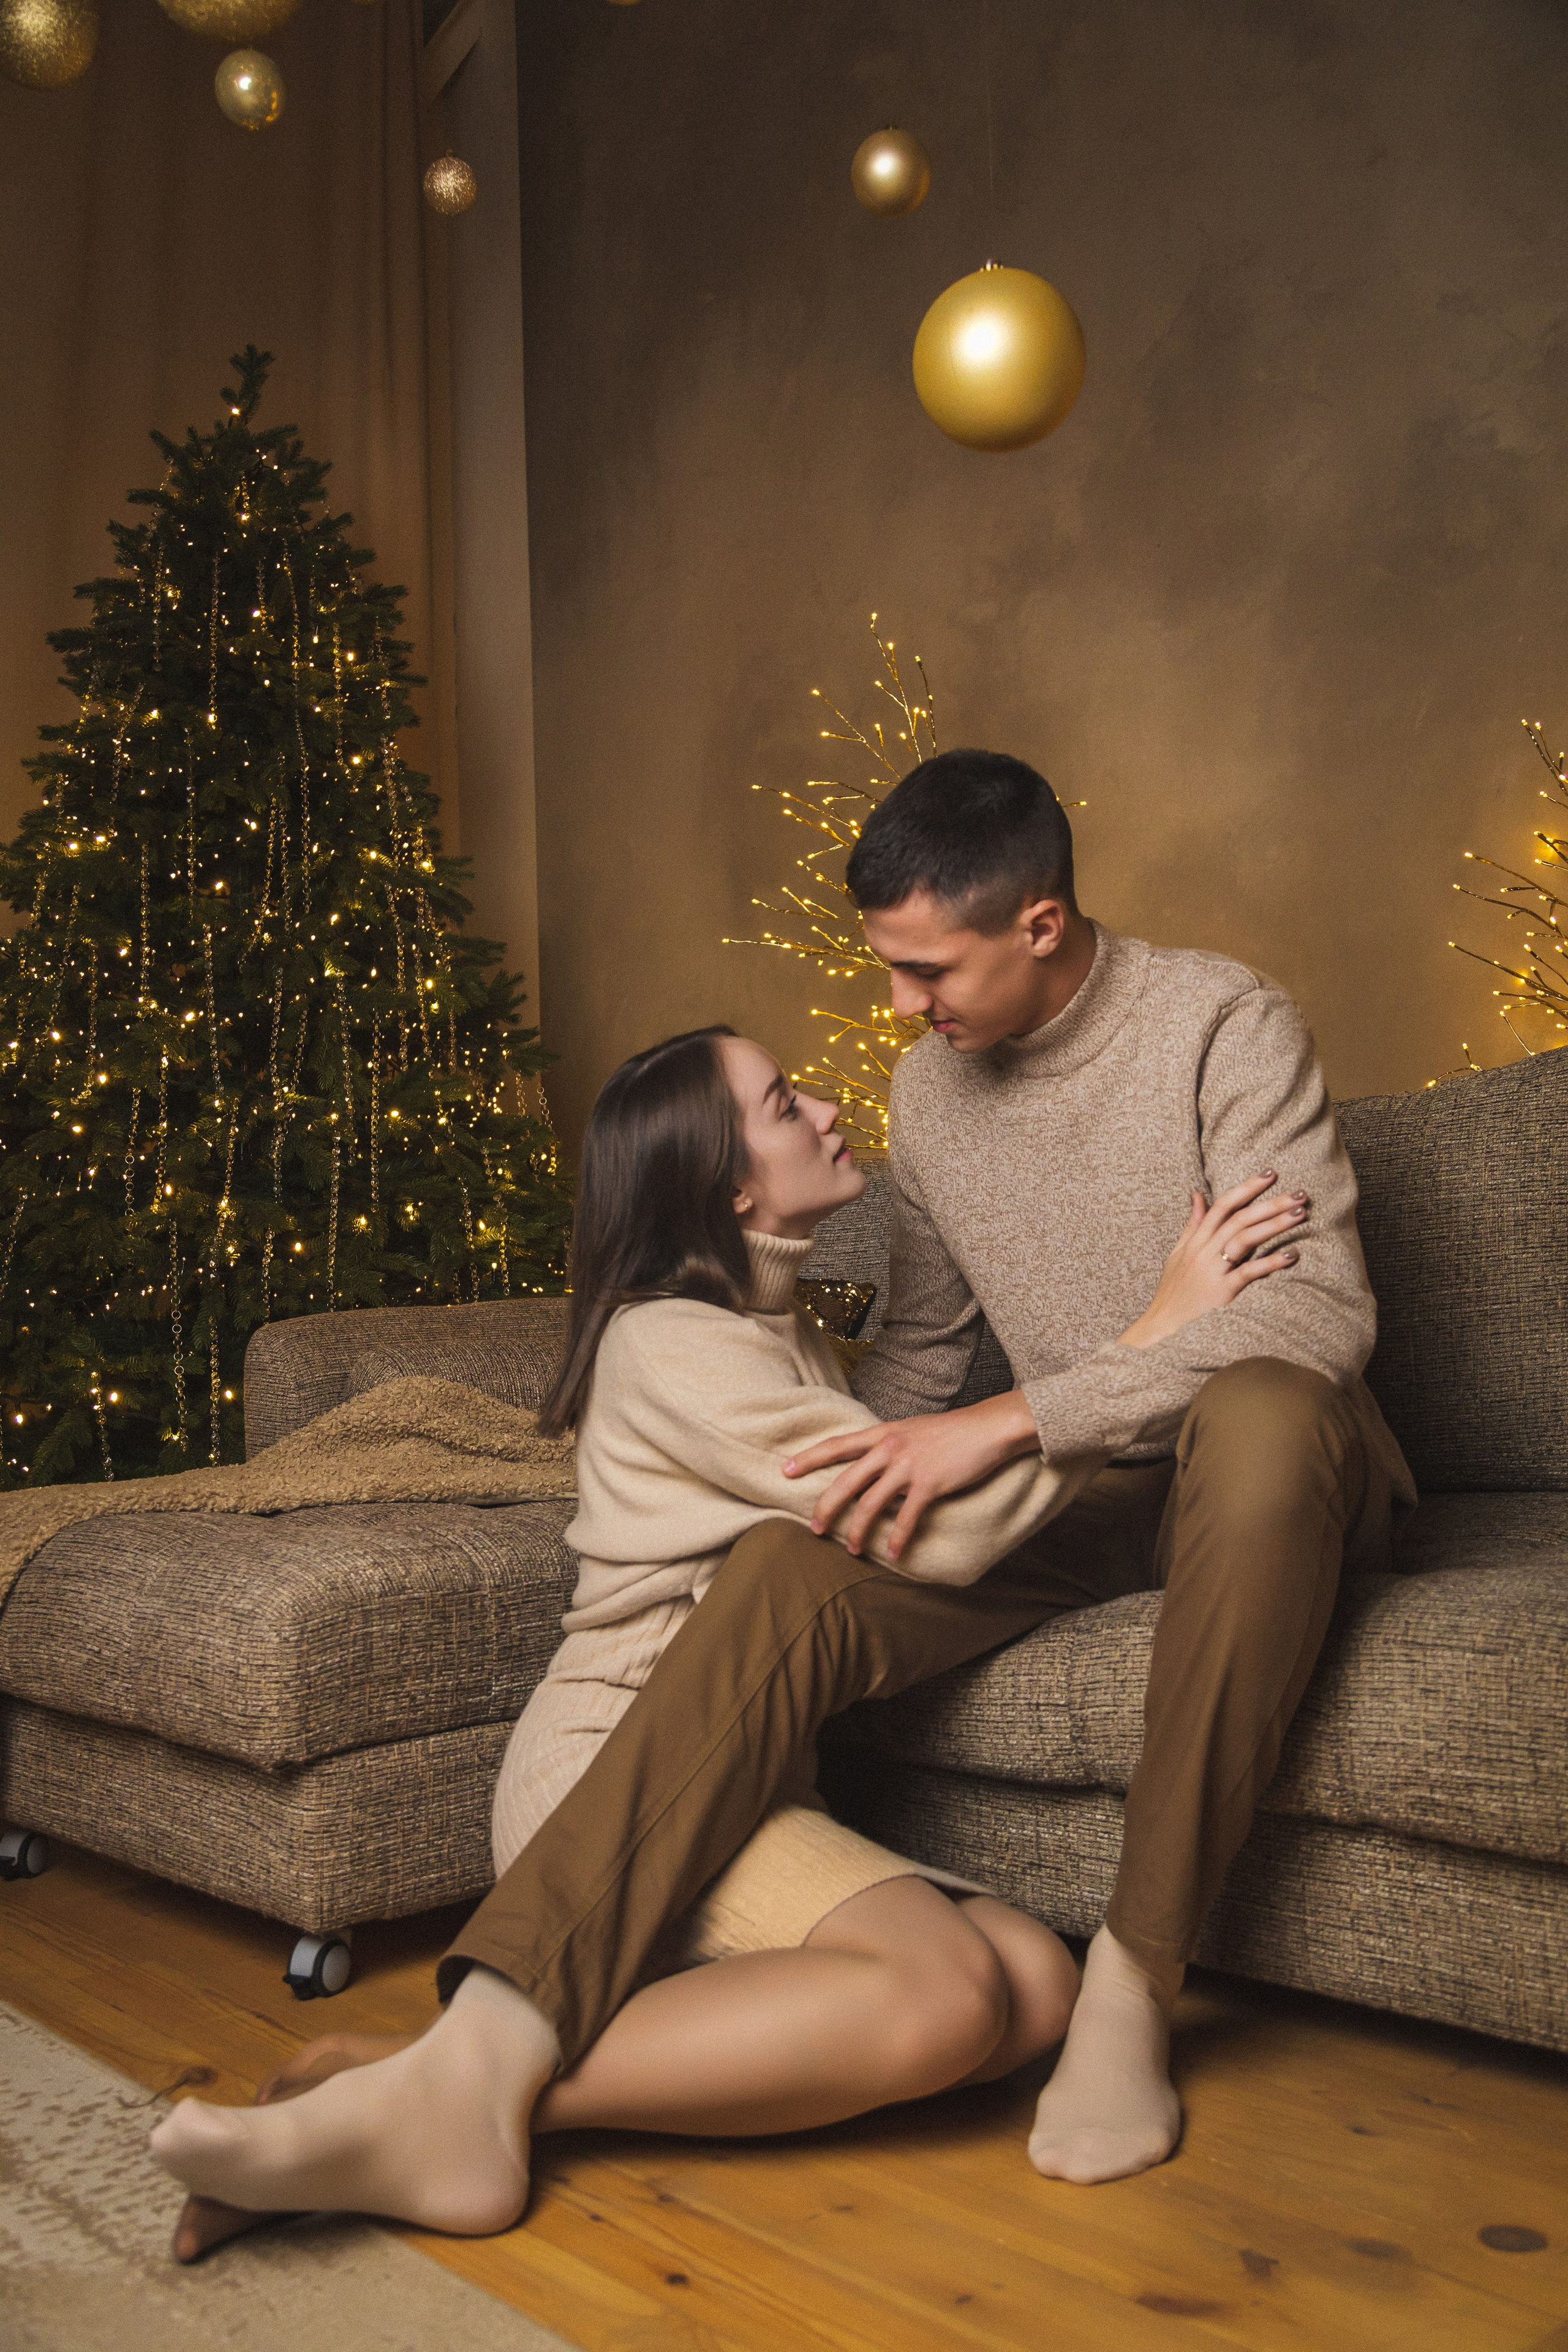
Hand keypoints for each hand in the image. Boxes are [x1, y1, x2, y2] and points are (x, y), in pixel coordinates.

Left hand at [781, 1388, 1038, 1562]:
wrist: (987, 1427)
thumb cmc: (950, 1431)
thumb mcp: (911, 1431)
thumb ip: (889, 1447)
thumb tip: (871, 1469)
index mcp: (883, 1434)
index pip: (838, 1445)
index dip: (810, 1458)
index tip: (785, 1470)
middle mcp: (890, 1448)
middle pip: (846, 1481)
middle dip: (826, 1507)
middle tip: (814, 1529)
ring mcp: (908, 1466)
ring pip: (870, 1504)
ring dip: (858, 1531)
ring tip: (852, 1550)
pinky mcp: (929, 1483)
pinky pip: (906, 1517)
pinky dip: (898, 1538)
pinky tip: (894, 1554)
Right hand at [1119, 1173, 1306, 1349]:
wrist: (1162, 1325)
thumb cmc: (1173, 1291)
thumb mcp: (1177, 1254)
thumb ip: (1191, 1224)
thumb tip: (1196, 1194)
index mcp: (1196, 1240)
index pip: (1222, 1205)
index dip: (1246, 1187)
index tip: (1270, 1173)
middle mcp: (1204, 1251)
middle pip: (1239, 1219)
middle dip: (1270, 1203)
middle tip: (1299, 1193)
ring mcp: (1212, 1270)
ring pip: (1244, 1239)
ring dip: (1274, 1224)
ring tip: (1300, 1214)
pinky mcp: (1222, 1292)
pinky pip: (1248, 1273)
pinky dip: (1270, 1262)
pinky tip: (1292, 1254)